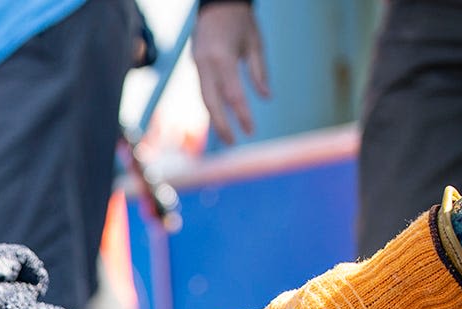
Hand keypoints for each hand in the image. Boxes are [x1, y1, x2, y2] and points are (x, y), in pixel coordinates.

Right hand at [192, 1, 268, 145]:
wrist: (218, 2)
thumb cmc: (241, 20)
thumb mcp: (255, 43)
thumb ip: (259, 72)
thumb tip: (266, 98)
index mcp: (222, 58)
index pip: (232, 94)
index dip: (241, 114)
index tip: (250, 130)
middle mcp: (205, 63)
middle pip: (211, 102)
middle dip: (221, 124)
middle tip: (233, 142)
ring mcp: (197, 64)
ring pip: (204, 97)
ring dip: (214, 118)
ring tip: (226, 134)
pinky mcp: (195, 64)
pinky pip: (203, 88)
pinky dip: (211, 104)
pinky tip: (220, 116)